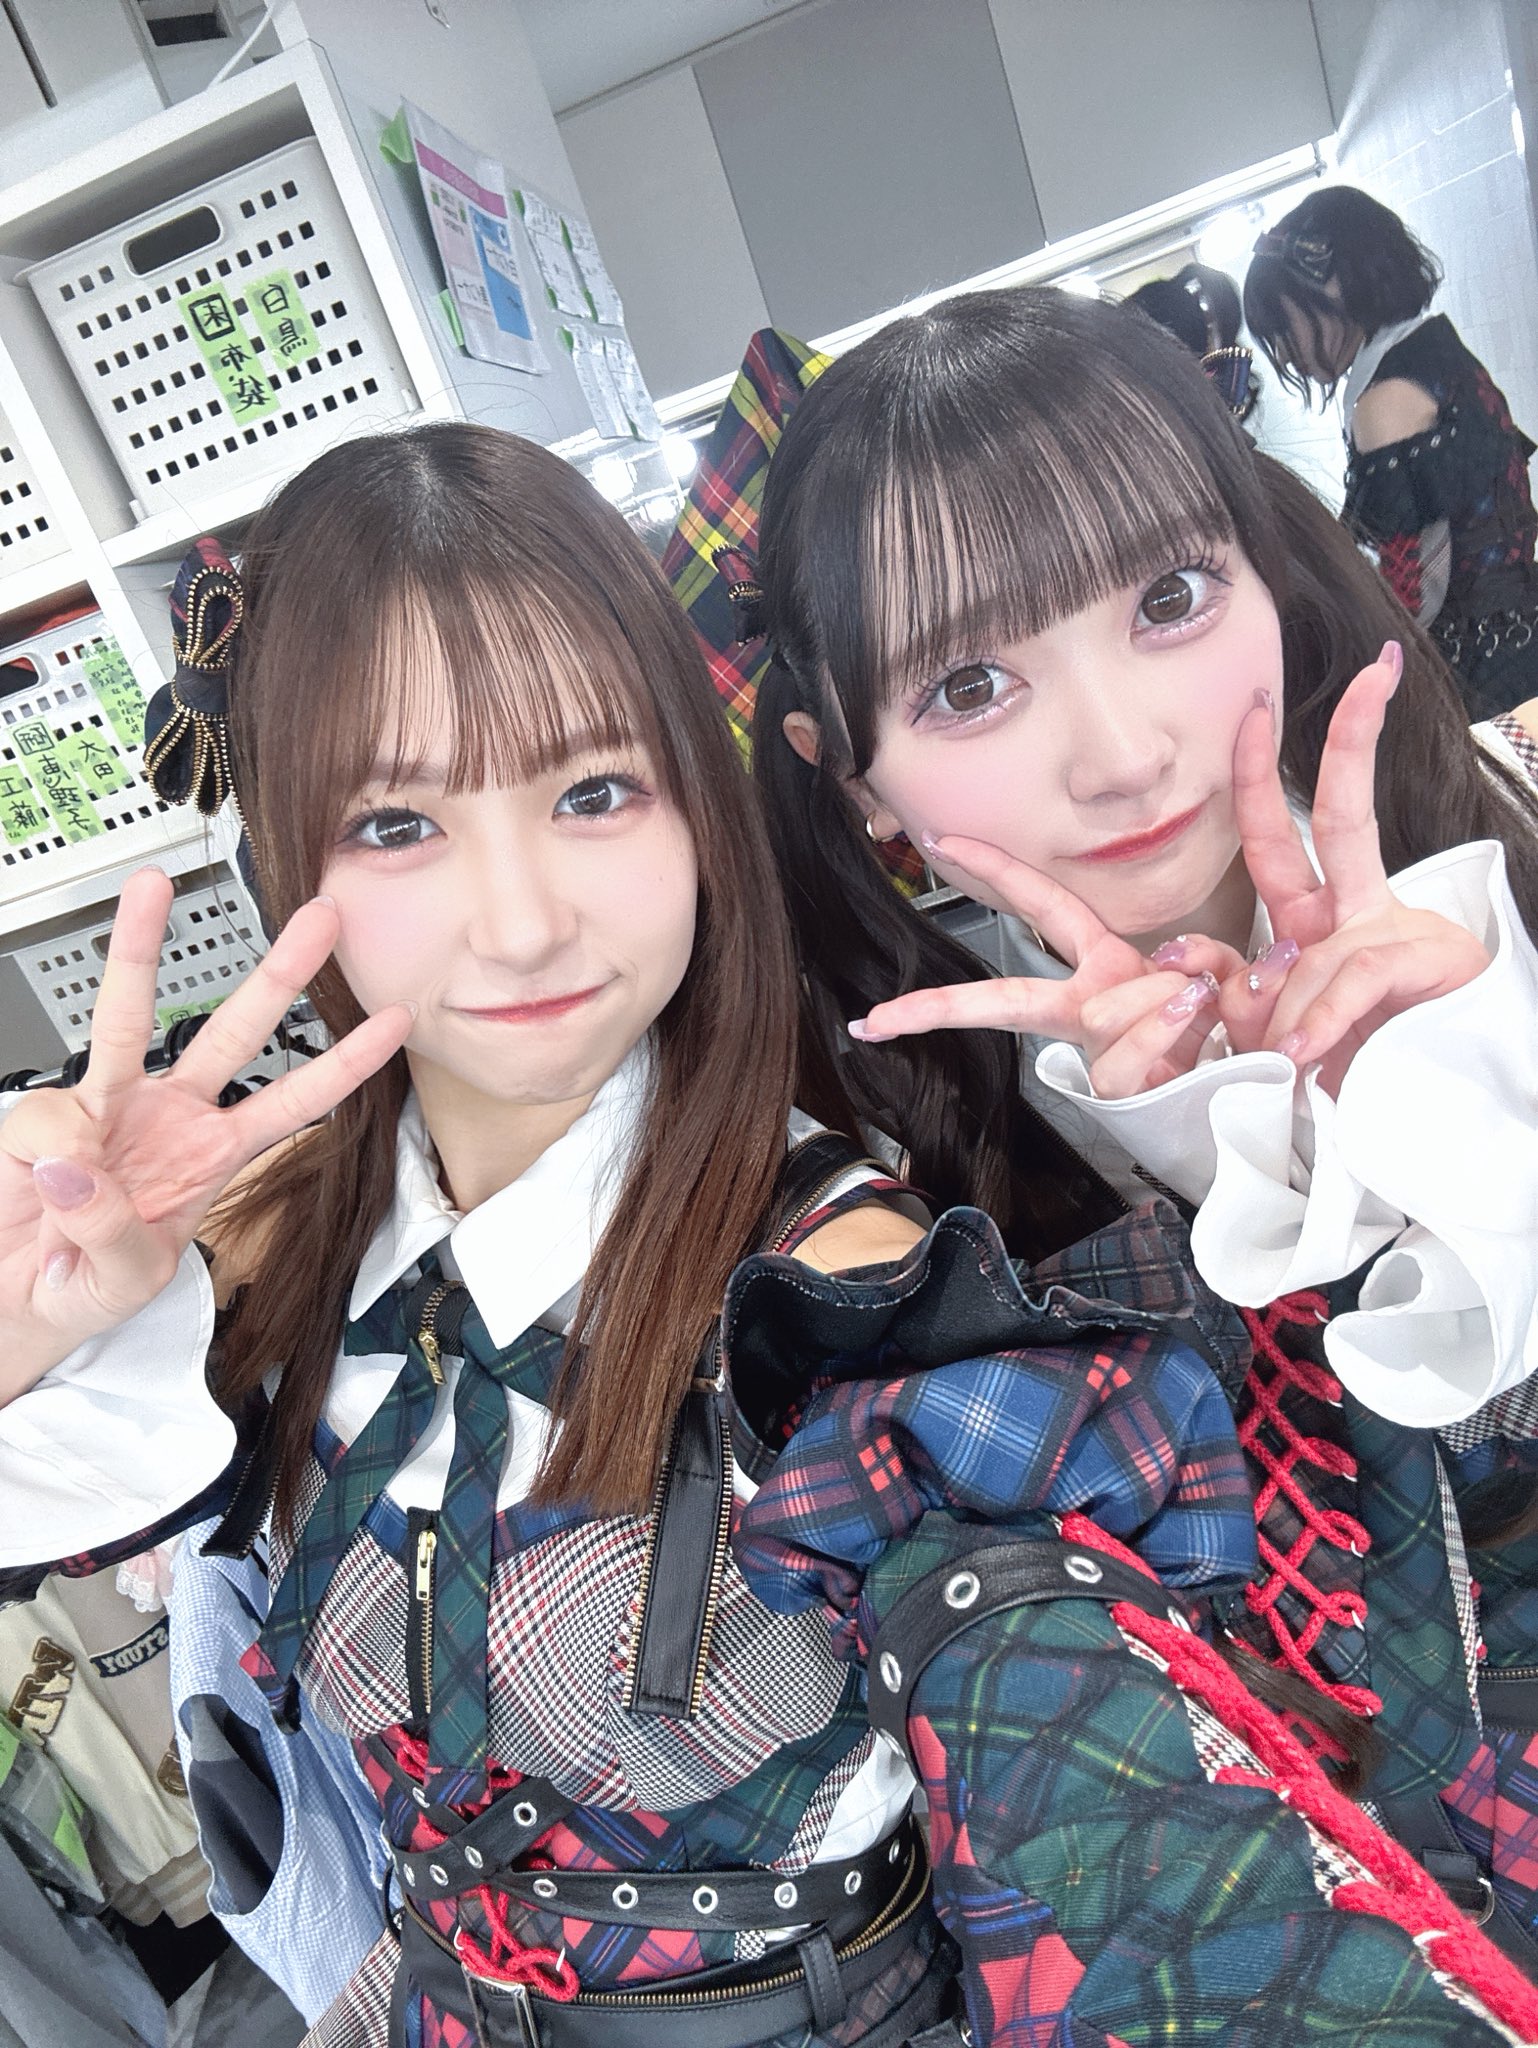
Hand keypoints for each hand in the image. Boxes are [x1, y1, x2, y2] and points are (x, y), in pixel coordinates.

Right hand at [0, 868, 412, 1400]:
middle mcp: (170, 1114)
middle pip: (236, 1029)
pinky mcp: (47, 1113)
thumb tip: (77, 1162)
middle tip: (322, 915)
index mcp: (215, 1152)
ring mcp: (108, 1105)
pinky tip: (48, 1190)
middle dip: (282, 970)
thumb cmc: (84, 1284)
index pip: (297, 1099)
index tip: (396, 1021)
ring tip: (150, 888)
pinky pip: (52, 1118)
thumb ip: (113, 1229)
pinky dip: (54, 1156)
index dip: (347, 1062)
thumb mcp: (126, 1278)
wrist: (17, 1297)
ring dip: (139, 946)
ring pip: (128, 1015)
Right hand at [848, 836, 1244, 1096]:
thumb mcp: (1225, 972)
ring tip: (1200, 1003)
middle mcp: (1088, 1006)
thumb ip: (1204, 957)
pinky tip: (1194, 1018)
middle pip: (1006, 997)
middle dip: (946, 1004)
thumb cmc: (1228, 1030)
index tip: (941, 843)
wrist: (1247, 1098)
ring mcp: (1098, 1051)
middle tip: (882, 1018)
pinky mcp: (1116, 1091)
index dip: (995, 870)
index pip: (1041, 905)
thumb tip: (1180, 969)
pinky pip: (1126, 1052)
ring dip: (1156, 999)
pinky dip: (1164, 1028)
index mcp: (1102, 965)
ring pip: (1098, 1012)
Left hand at [1221, 642, 1488, 1090]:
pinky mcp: (1430, 965)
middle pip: (1341, 815)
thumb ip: (1236, 995)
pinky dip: (1318, 1020)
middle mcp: (1360, 913)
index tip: (1253, 707)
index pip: (1288, 832)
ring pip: (1316, 944)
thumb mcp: (1274, 1033)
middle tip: (1347, 681)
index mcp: (1323, 919)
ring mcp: (1400, 935)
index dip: (1260, 774)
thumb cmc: (1352, 1076)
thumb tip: (1194, 963)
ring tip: (1286, 1062)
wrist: (1437, 1116)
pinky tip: (1307, 1052)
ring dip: (1285, 1013)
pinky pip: (1348, 981)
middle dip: (1348, 742)